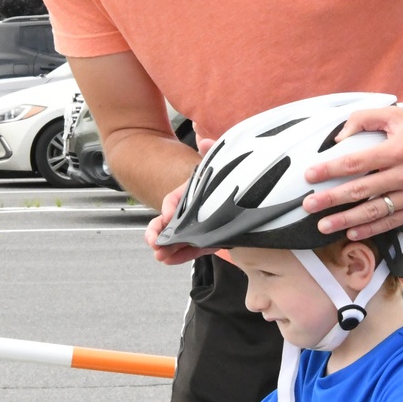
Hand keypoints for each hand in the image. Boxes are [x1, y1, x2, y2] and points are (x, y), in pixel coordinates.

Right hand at [144, 139, 218, 265]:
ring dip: (166, 247)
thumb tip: (205, 141)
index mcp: (191, 193)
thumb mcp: (219, 166)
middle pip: (169, 222)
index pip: (174, 200)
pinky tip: (168, 260)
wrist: (249, 194)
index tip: (168, 215)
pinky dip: (180, 255)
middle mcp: (193, 211)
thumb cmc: (230, 177)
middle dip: (158, 232)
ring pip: (177, 238)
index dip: (169, 207)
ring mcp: (199, 227)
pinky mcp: (209, 240)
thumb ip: (211, 154)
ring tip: (160, 255)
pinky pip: (192, 249)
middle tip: (152, 241)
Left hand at [301, 106, 402, 240]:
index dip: (330, 170)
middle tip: (309, 206)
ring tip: (325, 226)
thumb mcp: (397, 115)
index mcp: (397, 150)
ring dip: (347, 220)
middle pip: (361, 190)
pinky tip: (353, 233)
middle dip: (331, 199)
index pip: (356, 162)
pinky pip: (393, 222)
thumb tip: (340, 137)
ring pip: (375, 211)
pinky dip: (372, 229)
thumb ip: (365, 119)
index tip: (310, 176)